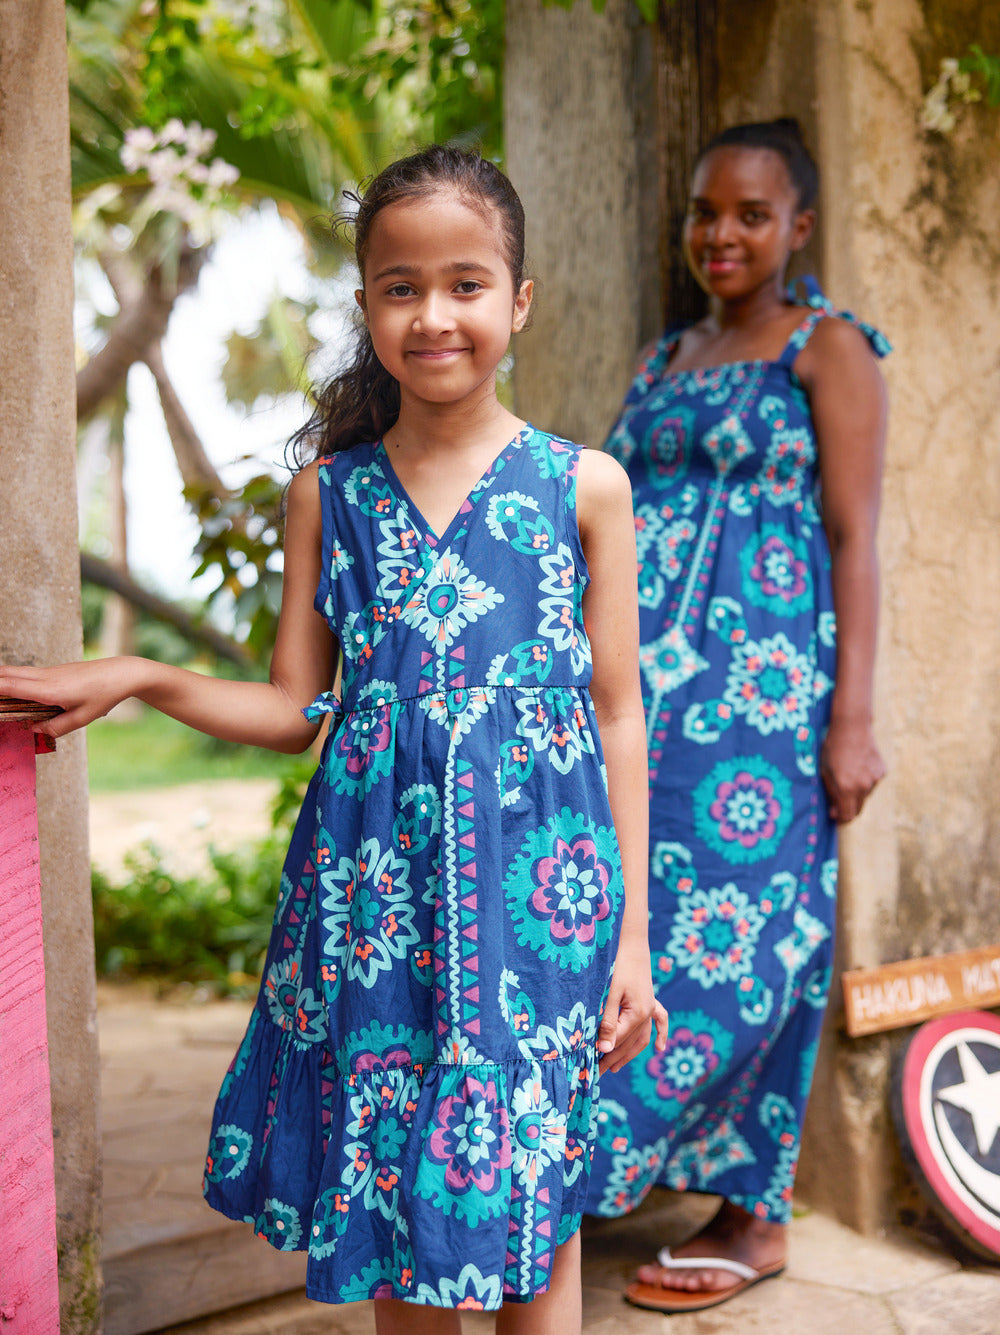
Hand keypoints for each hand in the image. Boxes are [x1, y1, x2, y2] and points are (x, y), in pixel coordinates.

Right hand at [0, 658, 142, 737]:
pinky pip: (28, 674)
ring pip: (16, 671)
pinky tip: (14, 692)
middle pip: (6, 673)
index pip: (10, 685)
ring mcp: (49, 671)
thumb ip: (55, 727)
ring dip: (2, 680)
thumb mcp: (82, 718)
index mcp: (50, 689)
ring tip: (2, 700)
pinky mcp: (55, 670)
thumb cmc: (104, 695)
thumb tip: (34, 729)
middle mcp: (45, 677)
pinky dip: (15, 680)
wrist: (122, 673)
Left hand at [597, 938, 668, 1074]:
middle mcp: (647, 1014)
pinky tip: (659, 1049)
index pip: (617, 1041)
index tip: (588, 1066)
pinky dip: (660, 1033)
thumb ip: (608, 1022)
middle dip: (613, 1058)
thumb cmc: (616, 965)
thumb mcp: (609, 994)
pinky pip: (659, 1020)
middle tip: (596, 1073)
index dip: (603, 1053)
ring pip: (641, 1037)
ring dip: (629, 1053)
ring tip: (614, 1067)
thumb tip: (605, 1050)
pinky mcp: (650, 998)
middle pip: (629, 1042)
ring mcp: (650, 1006)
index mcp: (637, 1014)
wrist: (630, 941)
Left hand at [820, 716, 885, 823]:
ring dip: (856, 794)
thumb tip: (834, 812)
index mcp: (847, 788)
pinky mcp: (881, 772)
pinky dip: (864, 781)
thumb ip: (831, 793)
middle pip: (858, 809)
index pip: (847, 816)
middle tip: (838, 803)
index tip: (834, 817)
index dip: (840, 819)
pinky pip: (872, 784)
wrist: (852, 727)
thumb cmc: (832, 748)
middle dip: (847, 809)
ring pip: (865, 796)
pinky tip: (857, 767)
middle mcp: (863, 787)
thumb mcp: (825, 771)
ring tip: (847, 776)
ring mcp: (874, 780)